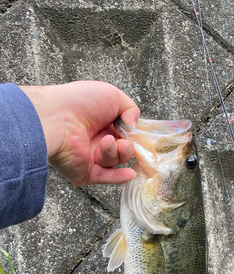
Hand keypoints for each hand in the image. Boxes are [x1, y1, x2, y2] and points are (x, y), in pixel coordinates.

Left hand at [20, 81, 139, 185]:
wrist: (56, 118)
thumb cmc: (79, 102)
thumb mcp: (113, 96)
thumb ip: (131, 110)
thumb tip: (134, 126)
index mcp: (102, 123)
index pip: (124, 135)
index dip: (133, 136)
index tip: (138, 135)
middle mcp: (96, 141)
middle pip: (123, 151)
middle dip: (127, 147)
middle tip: (123, 141)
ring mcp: (90, 158)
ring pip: (114, 162)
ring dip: (116, 153)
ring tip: (106, 142)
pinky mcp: (84, 172)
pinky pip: (104, 177)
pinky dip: (118, 177)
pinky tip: (129, 173)